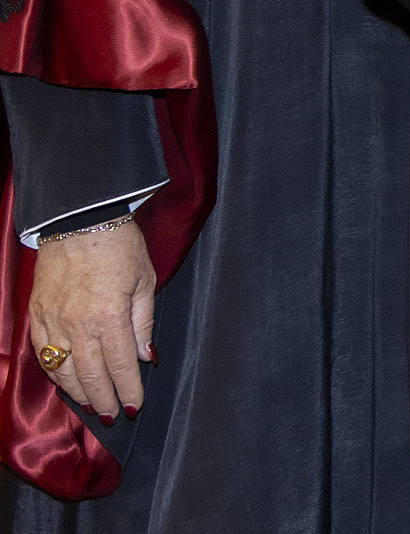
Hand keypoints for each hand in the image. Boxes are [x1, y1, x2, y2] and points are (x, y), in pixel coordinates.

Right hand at [25, 218, 154, 418]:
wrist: (79, 221)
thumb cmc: (120, 246)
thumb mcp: (144, 280)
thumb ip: (142, 322)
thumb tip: (146, 356)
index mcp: (109, 316)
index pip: (120, 364)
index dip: (127, 389)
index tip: (134, 406)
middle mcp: (77, 325)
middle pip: (90, 374)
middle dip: (103, 399)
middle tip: (112, 415)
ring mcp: (53, 322)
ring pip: (63, 370)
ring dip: (77, 392)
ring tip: (91, 405)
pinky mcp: (36, 316)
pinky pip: (43, 354)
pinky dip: (55, 373)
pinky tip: (65, 382)